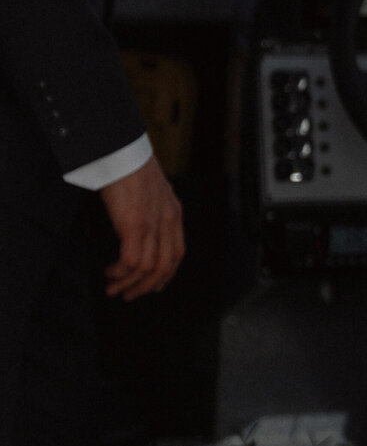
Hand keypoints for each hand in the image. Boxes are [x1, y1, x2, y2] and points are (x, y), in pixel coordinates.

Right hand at [100, 157, 184, 300]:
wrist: (122, 151)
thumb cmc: (130, 166)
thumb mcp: (151, 190)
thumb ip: (152, 208)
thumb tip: (140, 224)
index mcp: (174, 212)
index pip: (177, 253)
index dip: (166, 274)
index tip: (153, 285)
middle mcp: (168, 220)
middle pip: (166, 267)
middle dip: (147, 287)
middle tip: (129, 295)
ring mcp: (153, 224)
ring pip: (148, 269)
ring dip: (129, 284)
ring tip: (113, 287)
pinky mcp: (135, 225)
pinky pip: (132, 261)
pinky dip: (120, 272)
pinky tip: (110, 271)